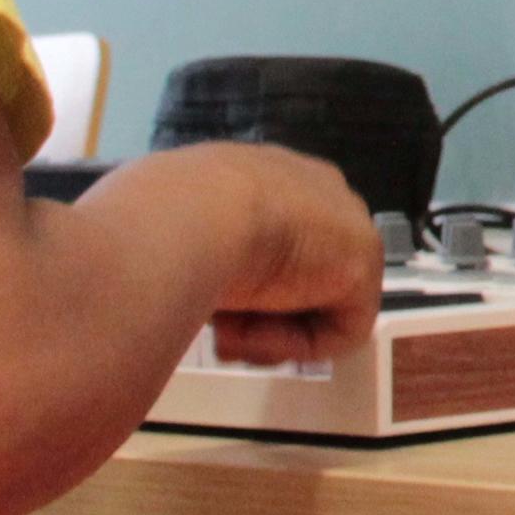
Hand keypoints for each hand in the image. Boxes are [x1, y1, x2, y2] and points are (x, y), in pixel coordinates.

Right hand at [80, 141, 381, 365]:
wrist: (184, 217)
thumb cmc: (153, 213)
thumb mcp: (159, 216)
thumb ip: (180, 237)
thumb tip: (158, 265)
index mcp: (261, 170)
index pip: (268, 232)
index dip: (237, 277)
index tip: (203, 302)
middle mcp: (309, 187)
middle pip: (298, 270)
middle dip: (259, 309)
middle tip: (216, 328)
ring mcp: (342, 221)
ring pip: (312, 303)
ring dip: (266, 327)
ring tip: (221, 327)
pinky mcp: (361, 265)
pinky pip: (334, 329)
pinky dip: (289, 344)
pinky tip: (248, 328)